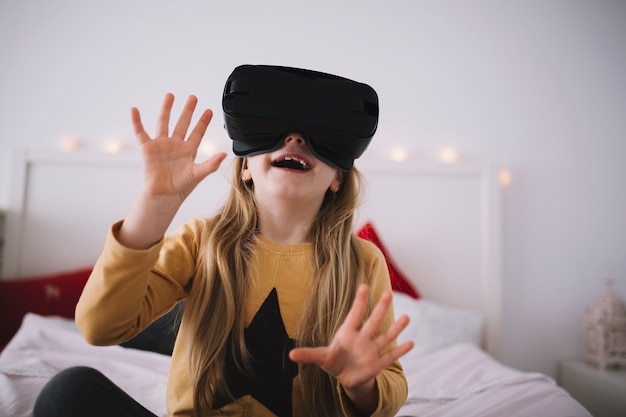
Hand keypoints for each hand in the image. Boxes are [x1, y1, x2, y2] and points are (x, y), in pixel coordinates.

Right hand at [116, 94, 226, 248]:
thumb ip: (211, 163)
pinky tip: (134, 110)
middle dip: (188, 110)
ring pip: (164, 122)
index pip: (197, 132)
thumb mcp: (198, 174)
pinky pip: (141, 132)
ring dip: (166, 109)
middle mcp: (175, 145)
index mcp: (188, 150)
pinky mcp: (148, 148)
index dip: (203, 122)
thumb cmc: (181, 187)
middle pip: (182, 123)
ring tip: (170, 95)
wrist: (164, 195)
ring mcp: (161, 145)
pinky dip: (137, 121)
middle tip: (193, 97)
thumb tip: (225, 154)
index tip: (209, 110)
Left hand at [289, 285, 412, 410]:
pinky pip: (391, 355)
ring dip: (396, 328)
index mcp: (348, 333)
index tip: (363, 285)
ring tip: (407, 318)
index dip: (359, 301)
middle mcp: (362, 338)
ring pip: (385, 336)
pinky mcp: (378, 363)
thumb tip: (290, 355)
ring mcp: (372, 350)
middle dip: (380, 308)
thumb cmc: (334, 361)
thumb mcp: (321, 358)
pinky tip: (411, 343)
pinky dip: (401, 350)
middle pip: (373, 321)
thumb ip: (308, 355)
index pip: (354, 314)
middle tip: (388, 293)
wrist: (347, 376)